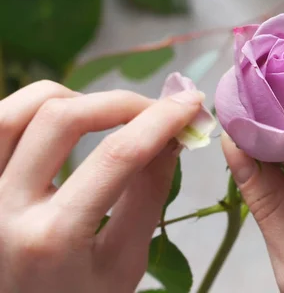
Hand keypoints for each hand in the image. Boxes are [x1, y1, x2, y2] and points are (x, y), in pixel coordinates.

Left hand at [0, 81, 204, 292]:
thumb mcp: (126, 260)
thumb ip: (149, 193)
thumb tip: (173, 135)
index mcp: (53, 238)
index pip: (116, 156)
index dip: (160, 121)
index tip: (190, 104)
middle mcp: (4, 208)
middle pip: (61, 118)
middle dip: (121, 103)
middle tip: (157, 111)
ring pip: (19, 109)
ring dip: (73, 98)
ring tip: (108, 115)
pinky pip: (0, 123)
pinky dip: (37, 107)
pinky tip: (69, 118)